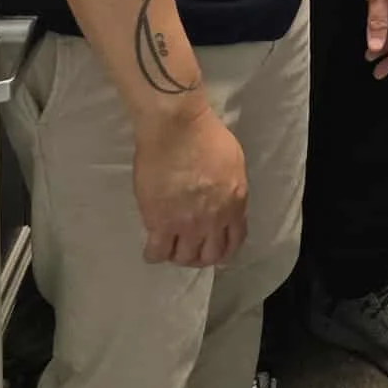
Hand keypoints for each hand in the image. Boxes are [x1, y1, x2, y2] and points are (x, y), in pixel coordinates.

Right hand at [134, 103, 248, 267]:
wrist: (176, 129)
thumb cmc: (206, 136)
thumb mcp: (234, 163)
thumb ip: (231, 189)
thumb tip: (224, 201)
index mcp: (234, 204)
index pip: (235, 241)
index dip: (224, 249)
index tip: (214, 247)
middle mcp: (213, 220)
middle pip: (209, 256)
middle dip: (200, 256)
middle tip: (189, 248)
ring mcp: (186, 224)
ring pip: (184, 258)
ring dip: (178, 256)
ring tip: (170, 246)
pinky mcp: (159, 223)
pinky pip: (157, 253)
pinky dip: (154, 254)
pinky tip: (153, 245)